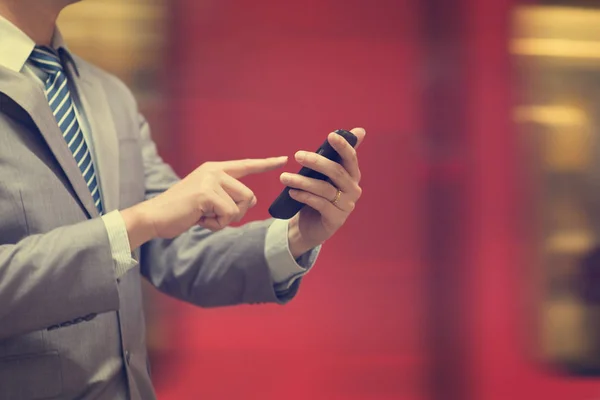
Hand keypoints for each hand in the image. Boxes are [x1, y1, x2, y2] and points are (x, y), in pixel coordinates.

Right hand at [122, 156, 287, 248]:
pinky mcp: (206, 193)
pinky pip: (228, 215)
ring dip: (225, 220)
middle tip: (212, 216)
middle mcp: (214, 170)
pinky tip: (199, 220)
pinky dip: (216, 225)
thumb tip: (251, 199)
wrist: (154, 217)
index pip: (246, 165)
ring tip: (204, 216)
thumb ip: (227, 196)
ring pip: (240, 206)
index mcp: (215, 169)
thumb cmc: (181, 212)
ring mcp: (210, 180)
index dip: (266, 164)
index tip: (283, 160)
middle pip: (249, 196)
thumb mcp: (207, 200)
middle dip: (236, 214)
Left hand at [281, 128, 365, 257]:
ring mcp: (346, 206)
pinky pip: (320, 204)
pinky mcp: (336, 219)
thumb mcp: (324, 175)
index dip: (342, 146)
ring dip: (302, 181)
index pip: (351, 158)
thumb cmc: (318, 196)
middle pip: (336, 172)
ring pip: (325, 189)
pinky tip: (292, 192)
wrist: (310, 226)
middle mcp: (354, 190)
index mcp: (353, 176)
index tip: (330, 136)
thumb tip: (360, 130)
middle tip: (297, 155)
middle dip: (316, 162)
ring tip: (284, 177)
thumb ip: (335, 155)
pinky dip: (304, 196)